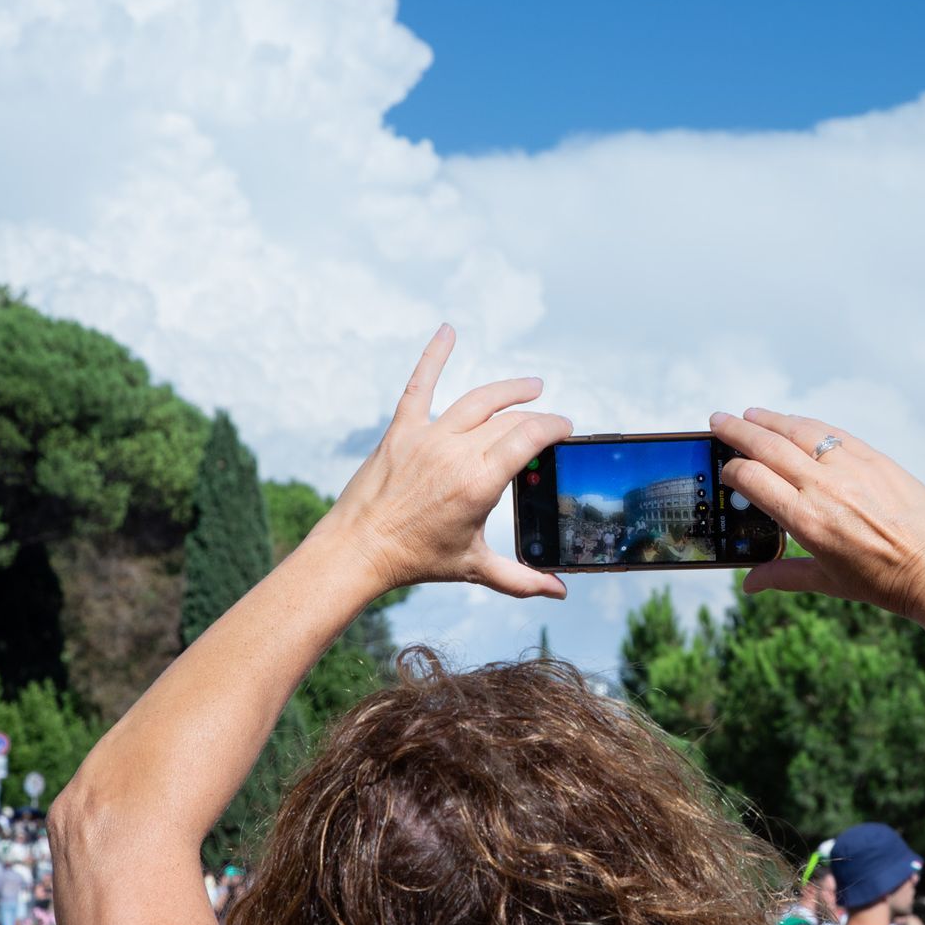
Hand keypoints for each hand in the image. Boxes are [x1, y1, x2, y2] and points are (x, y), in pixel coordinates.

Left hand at [316, 325, 572, 599]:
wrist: (359, 549)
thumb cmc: (416, 560)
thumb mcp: (474, 567)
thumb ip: (522, 579)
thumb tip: (559, 593)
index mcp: (479, 482)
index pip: (529, 438)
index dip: (553, 428)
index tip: (566, 429)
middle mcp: (456, 453)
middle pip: (509, 420)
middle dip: (535, 418)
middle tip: (548, 424)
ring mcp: (427, 437)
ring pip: (478, 400)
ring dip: (509, 390)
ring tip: (531, 387)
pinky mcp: (401, 430)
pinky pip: (420, 384)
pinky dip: (434, 356)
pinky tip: (447, 331)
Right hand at [711, 408, 924, 618]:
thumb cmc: (883, 581)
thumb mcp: (827, 582)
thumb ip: (782, 575)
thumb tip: (749, 584)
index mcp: (805, 520)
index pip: (753, 479)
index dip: (732, 469)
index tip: (725, 468)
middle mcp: (823, 488)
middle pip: (768, 446)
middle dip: (737, 430)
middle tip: (717, 419)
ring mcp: (851, 468)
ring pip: (799, 431)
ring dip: (770, 419)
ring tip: (751, 414)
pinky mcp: (875, 459)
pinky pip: (833, 433)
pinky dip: (808, 425)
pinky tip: (796, 423)